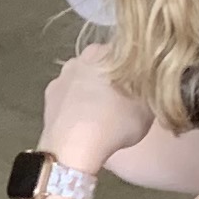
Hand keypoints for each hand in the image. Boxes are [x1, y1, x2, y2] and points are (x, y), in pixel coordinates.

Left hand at [36, 44, 152, 176]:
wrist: (74, 145)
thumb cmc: (115, 122)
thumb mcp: (148, 108)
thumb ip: (150, 91)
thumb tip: (149, 88)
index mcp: (105, 53)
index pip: (127, 53)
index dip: (136, 70)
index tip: (142, 85)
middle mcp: (80, 58)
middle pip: (102, 65)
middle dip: (113, 79)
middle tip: (126, 101)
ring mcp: (61, 77)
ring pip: (83, 81)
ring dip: (92, 92)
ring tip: (104, 115)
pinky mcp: (48, 97)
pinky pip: (68, 97)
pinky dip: (76, 105)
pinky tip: (85, 121)